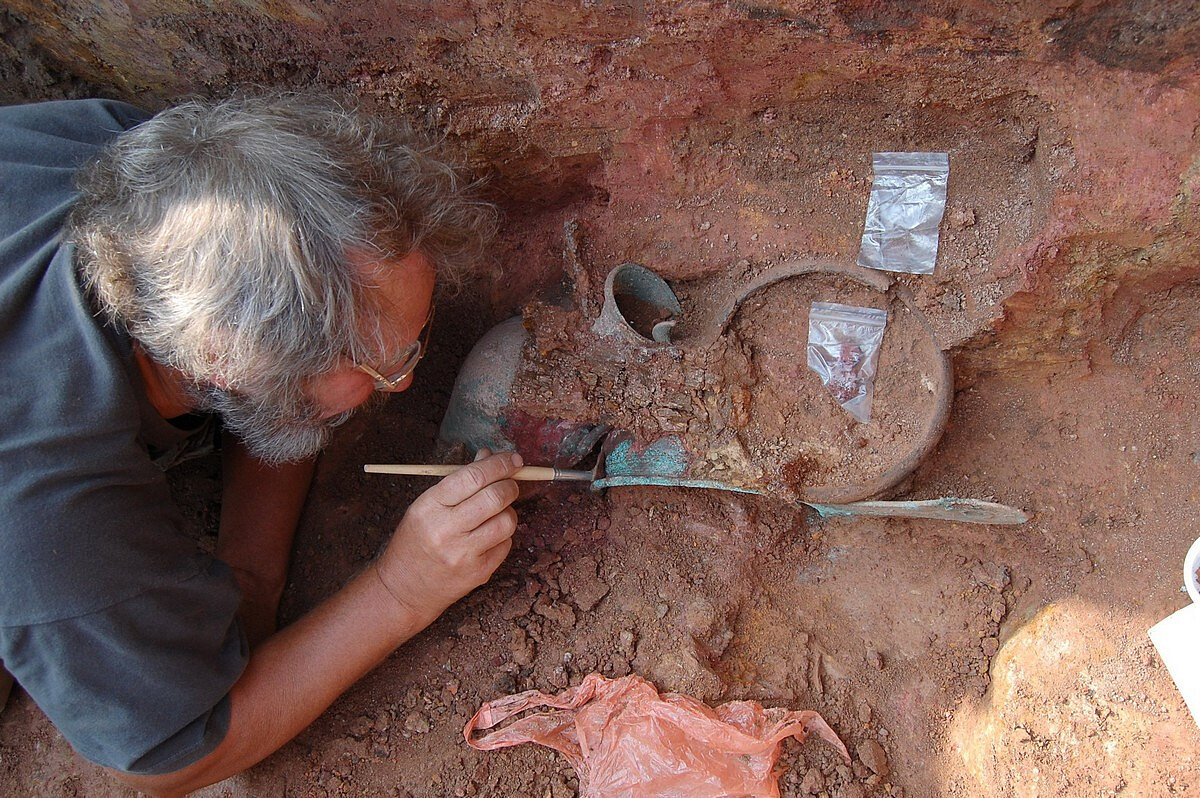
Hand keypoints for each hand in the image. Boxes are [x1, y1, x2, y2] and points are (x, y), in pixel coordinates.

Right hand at [374, 450, 521, 622]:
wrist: (404, 589)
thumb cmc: (416, 541)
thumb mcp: (426, 506)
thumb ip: (459, 480)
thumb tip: (490, 456)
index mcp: (430, 506)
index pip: (472, 477)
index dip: (499, 465)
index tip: (514, 460)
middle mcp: (446, 530)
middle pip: (495, 497)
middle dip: (511, 485)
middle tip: (511, 484)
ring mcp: (463, 554)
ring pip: (507, 521)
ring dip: (509, 511)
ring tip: (496, 513)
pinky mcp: (479, 572)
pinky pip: (506, 544)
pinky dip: (503, 536)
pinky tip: (488, 537)